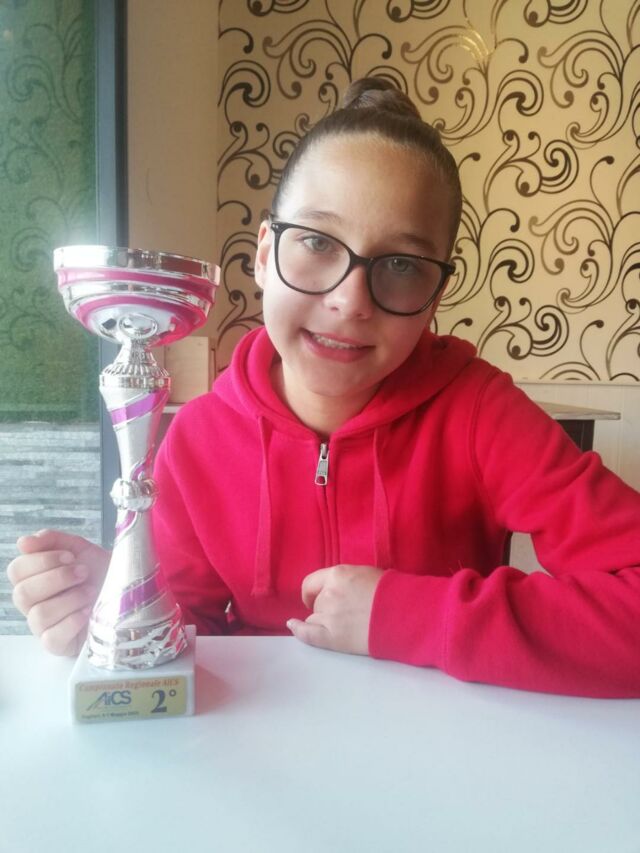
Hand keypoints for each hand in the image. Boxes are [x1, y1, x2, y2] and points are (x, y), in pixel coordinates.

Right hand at [7, 529, 109, 656]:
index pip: (17, 570)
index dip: (42, 561)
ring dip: (69, 599)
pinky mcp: (58, 644)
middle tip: (83, 573)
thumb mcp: (79, 549)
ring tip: (90, 592)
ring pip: (39, 615)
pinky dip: (72, 621)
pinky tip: (88, 611)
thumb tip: (23, 542)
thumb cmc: (100, 571)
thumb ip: (52, 541)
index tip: (71, 557)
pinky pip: (52, 637)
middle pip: (22, 593)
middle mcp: (34, 603)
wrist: (129, 592)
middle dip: (57, 578)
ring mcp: (43, 626)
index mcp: (33, 579)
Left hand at [287, 564, 383, 655]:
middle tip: (346, 613)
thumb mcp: (366, 574)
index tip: (316, 596)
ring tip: (345, 625)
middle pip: (316, 603)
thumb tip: (333, 587)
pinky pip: (308, 634)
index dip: (312, 591)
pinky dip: (298, 630)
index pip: (311, 583)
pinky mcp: (333, 638)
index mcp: (337, 575)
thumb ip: (345, 580)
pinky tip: (292, 625)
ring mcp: (329, 617)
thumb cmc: (392, 592)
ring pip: (313, 619)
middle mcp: (329, 594)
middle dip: (325, 607)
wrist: (407, 614)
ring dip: (323, 621)